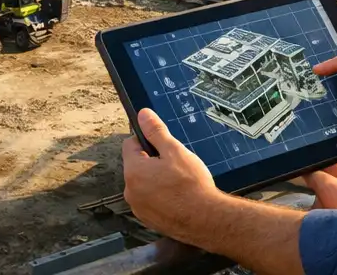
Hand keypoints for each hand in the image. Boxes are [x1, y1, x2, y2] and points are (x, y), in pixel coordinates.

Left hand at [121, 108, 221, 242]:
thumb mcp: (175, 151)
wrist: (206, 219)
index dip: (146, 141)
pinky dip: (160, 198)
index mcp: (133, 171)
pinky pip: (150, 201)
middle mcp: (131, 191)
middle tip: (175, 165)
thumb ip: (156, 132)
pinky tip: (178, 198)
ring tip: (178, 183)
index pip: (130, 144)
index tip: (162, 146)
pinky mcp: (149, 220)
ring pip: (144, 184)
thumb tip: (143, 115)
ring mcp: (139, 208)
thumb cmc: (191, 185)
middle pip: (137, 166)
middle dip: (152, 162)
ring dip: (156, 180)